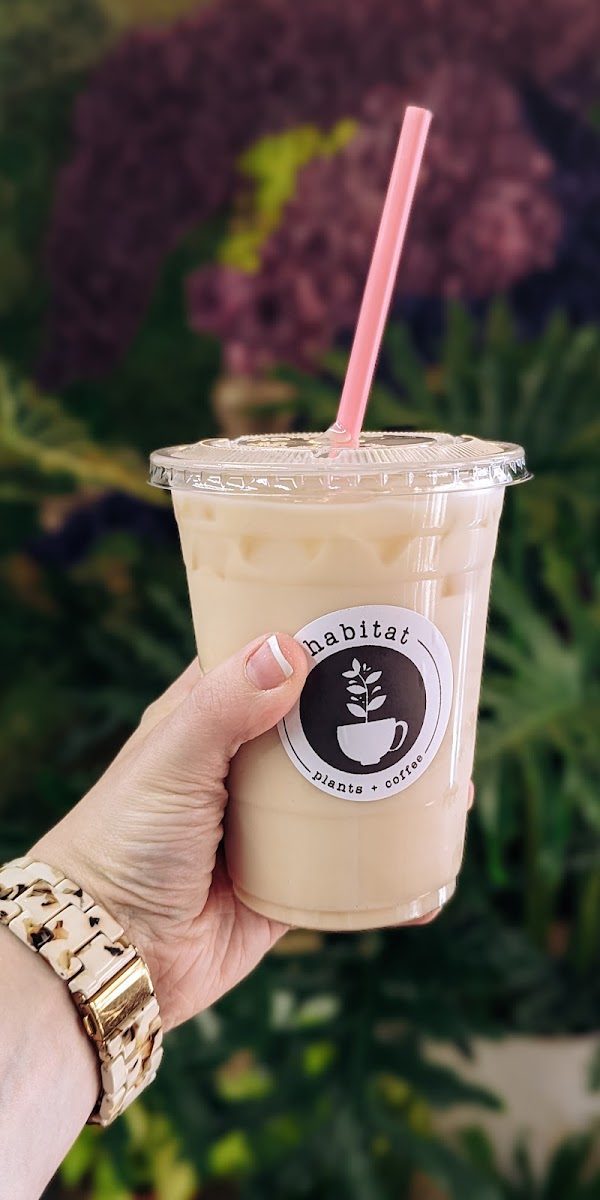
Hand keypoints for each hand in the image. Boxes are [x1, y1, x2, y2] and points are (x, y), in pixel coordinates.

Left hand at [32, 635, 473, 1031]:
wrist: (114, 955)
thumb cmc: (121, 843)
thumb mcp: (171, 761)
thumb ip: (223, 708)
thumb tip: (289, 649)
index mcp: (209, 719)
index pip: (266, 659)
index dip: (312, 634)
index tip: (369, 611)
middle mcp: (245, 765)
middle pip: (320, 720)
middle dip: (370, 703)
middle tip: (432, 683)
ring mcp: (272, 824)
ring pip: (345, 787)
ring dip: (392, 774)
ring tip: (450, 756)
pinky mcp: (293, 882)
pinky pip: (355, 865)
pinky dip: (395, 858)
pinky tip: (436, 847)